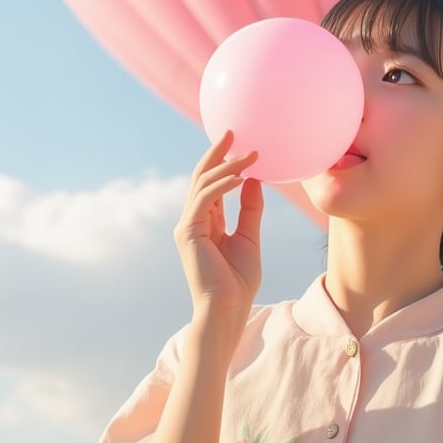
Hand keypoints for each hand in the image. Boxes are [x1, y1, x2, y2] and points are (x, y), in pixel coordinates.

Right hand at [174, 131, 263, 320]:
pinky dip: (222, 184)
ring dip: (227, 165)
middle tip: (233, 131)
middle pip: (202, 177)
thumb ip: (250, 209)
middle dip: (217, 153)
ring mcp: (188, 226)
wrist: (228, 310)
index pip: (212, 184)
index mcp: (207, 222)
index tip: (239, 143)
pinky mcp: (189, 232)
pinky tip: (241, 176)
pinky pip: (206, 199)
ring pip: (203, 184)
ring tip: (250, 154)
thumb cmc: (238, 282)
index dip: (223, 162)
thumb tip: (253, 179)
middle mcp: (193, 220)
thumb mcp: (250, 238)